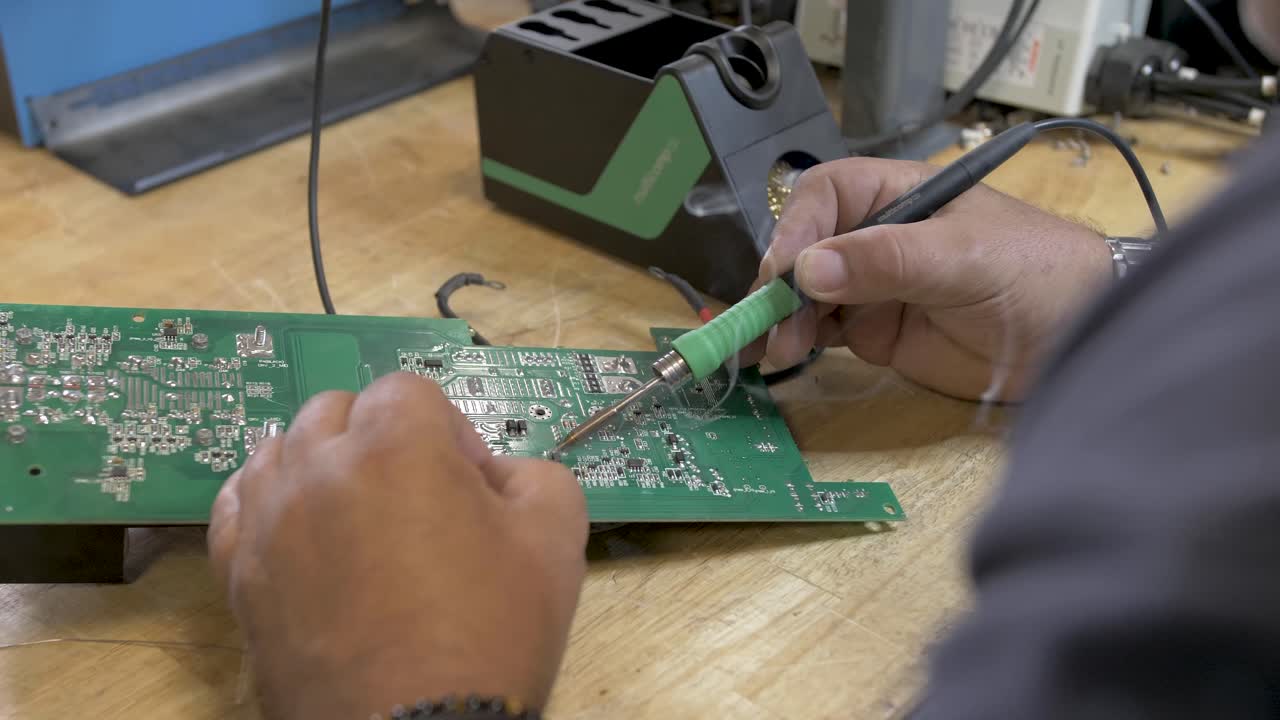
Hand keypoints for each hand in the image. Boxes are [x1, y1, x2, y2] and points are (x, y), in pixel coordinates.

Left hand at [208, 373, 587, 718]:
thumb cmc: (490, 636)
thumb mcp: (557, 539)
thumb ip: (534, 474)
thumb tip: (494, 477)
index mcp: (398, 446)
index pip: (411, 392)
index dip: (448, 431)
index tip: (471, 485)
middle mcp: (320, 467)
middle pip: (339, 410)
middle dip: (381, 438)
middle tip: (420, 499)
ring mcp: (270, 520)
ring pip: (282, 447)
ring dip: (322, 462)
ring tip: (359, 513)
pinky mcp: (241, 572)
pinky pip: (238, 503)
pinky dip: (268, 500)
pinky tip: (300, 524)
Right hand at [747, 157, 1112, 401]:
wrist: (1081, 341)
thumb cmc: (1036, 274)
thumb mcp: (962, 258)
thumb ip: (887, 261)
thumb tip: (808, 269)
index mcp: (896, 194)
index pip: (824, 198)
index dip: (796, 231)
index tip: (783, 274)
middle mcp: (876, 236)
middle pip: (804, 248)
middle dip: (780, 285)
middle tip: (768, 326)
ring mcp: (873, 286)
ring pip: (806, 295)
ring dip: (782, 320)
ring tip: (774, 352)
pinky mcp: (876, 332)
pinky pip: (823, 332)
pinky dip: (798, 343)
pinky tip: (782, 358)